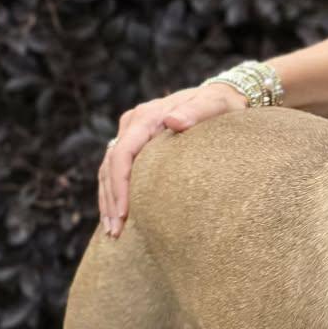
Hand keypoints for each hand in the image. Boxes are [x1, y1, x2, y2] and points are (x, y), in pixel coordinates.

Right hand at [98, 83, 244, 237]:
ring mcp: (130, 132)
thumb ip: (196, 112)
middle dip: (111, 200)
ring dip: (108, 201)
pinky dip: (113, 193)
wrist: (219, 96)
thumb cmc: (219, 104)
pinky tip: (116, 216)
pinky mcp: (134, 143)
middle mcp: (132, 123)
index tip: (124, 213)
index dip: (120, 185)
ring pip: (108, 170)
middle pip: (110, 165)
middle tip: (116, 232)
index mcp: (146, 117)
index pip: (122, 153)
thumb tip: (174, 121)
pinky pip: (116, 170)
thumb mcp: (214, 105)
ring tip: (113, 232)